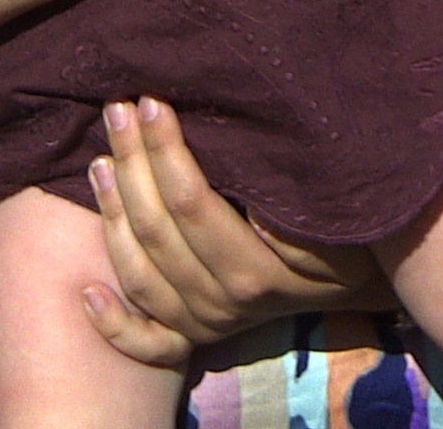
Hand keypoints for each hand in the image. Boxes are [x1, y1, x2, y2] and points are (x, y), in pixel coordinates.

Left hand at [82, 98, 392, 364]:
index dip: (167, 152)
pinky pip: (143, 340)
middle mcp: (220, 305)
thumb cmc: (347, 234)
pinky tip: (86, 288)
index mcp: (253, 273)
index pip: (193, 205)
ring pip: (140, 275)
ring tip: (99, 160)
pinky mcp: (192, 340)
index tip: (153, 102)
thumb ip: (293, 204)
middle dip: (133, 164)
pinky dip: (111, 321)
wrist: (357, 285)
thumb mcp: (336, 218)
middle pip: (159, 232)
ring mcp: (202, 325)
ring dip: (112, 217)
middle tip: (118, 110)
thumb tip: (249, 169)